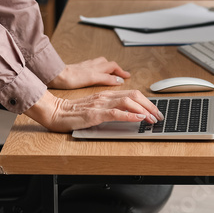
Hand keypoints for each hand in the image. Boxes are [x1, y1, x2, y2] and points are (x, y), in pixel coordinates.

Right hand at [24, 90, 162, 132]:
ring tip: (152, 118)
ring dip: (143, 110)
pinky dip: (129, 115)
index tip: (156, 111)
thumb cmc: (72, 113)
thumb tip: (126, 115)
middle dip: (150, 105)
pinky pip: (115, 113)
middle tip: (159, 116)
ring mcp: (99, 104)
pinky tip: (138, 118)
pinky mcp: (94, 114)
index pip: (132, 94)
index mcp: (105, 95)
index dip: (147, 101)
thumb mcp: (94, 109)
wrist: (54, 112)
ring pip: (127, 102)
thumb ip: (108, 109)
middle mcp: (104, 96)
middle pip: (134, 95)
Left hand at [46, 57, 130, 89]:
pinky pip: (92, 67)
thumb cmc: (72, 78)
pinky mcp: (79, 70)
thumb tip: (119, 80)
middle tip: (121, 75)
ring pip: (100, 64)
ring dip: (107, 68)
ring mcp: (85, 67)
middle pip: (108, 64)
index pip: (113, 66)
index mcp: (97, 67)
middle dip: (115, 68)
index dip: (121, 72)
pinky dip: (98, 70)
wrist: (56, 75)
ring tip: (110, 74)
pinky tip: (95, 75)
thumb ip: (106, 78)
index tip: (127, 77)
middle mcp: (92, 65)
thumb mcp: (92, 78)